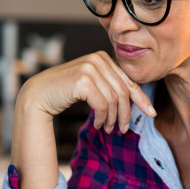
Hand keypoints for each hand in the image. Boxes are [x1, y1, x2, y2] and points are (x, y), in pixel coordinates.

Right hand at [18, 51, 155, 133]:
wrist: (38, 94)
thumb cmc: (65, 92)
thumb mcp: (92, 86)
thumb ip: (110, 86)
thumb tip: (136, 98)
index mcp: (102, 58)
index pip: (128, 80)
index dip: (141, 98)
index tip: (151, 113)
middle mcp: (97, 59)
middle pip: (123, 91)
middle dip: (126, 114)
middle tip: (122, 130)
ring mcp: (90, 68)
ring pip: (114, 100)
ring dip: (113, 119)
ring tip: (108, 129)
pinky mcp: (83, 80)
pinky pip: (102, 104)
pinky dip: (103, 118)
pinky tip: (98, 125)